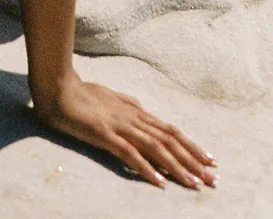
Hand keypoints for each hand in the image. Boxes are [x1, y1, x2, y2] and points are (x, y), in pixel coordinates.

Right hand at [33, 74, 216, 188]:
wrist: (59, 88)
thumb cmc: (82, 93)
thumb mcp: (110, 97)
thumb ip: (128, 104)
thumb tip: (142, 108)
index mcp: (136, 112)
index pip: (171, 130)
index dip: (192, 146)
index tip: (209, 160)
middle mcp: (134, 118)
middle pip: (170, 140)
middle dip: (193, 160)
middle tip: (213, 178)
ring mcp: (121, 126)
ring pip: (156, 148)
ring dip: (177, 167)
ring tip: (194, 184)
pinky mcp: (105, 134)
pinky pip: (130, 154)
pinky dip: (147, 169)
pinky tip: (160, 182)